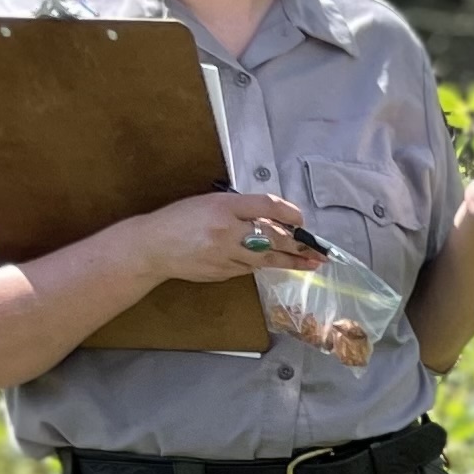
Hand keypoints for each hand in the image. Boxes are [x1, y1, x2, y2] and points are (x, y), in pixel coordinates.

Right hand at [136, 190, 322, 284]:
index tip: (302, 221)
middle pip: (273, 237)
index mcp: (223, 205)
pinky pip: (249, 268)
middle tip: (320, 251)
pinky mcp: (223, 272)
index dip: (289, 214)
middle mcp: (227, 229)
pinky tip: (273, 265)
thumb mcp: (208, 202)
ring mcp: (226, 254)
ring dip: (291, 262)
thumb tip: (270, 218)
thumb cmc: (179, 219)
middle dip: (299, 245)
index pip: (266, 206)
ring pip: (267, 259)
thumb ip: (238, 208)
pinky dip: (260, 265)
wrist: (153, 247)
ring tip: (312, 264)